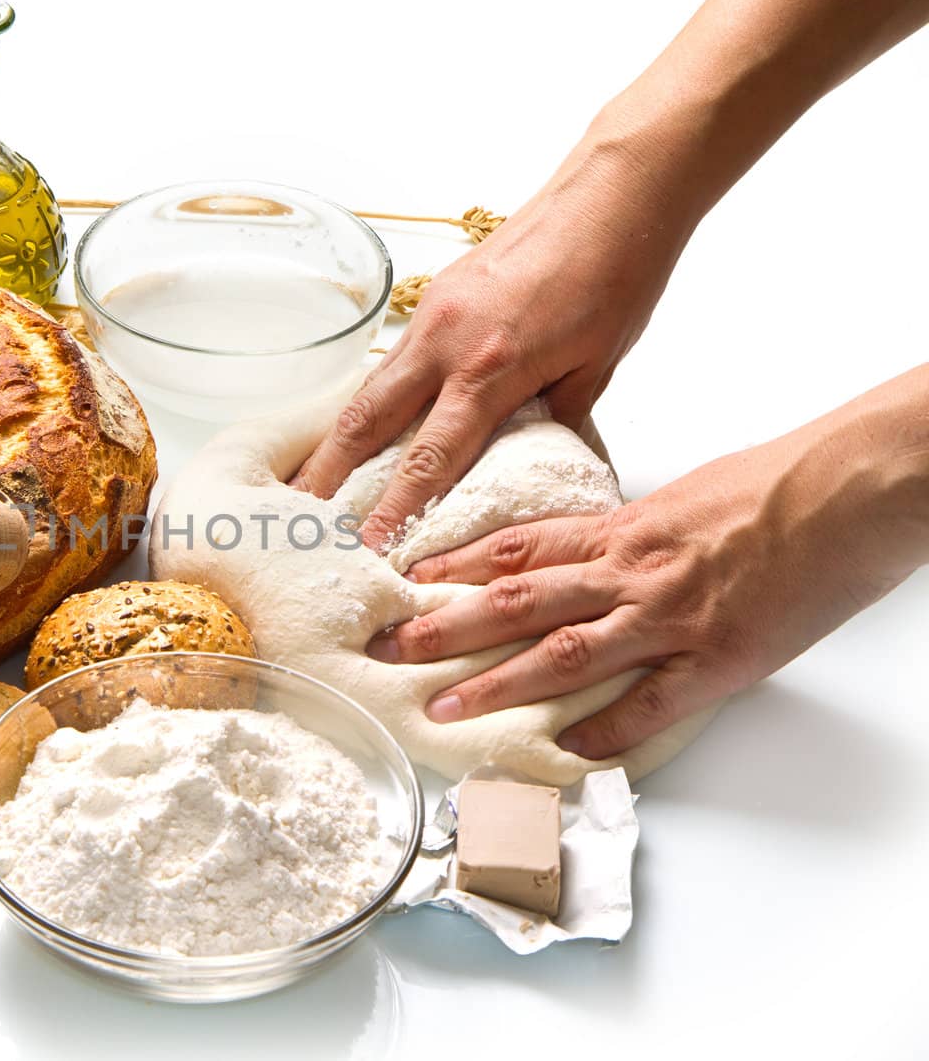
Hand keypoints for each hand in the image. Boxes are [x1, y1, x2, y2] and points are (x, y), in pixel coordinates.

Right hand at [292, 147, 687, 548]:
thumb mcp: (598, 364)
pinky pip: (392, 359)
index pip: (430, 457)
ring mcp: (434, 314)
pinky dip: (369, 398)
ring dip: (337, 438)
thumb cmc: (618, 274)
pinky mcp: (436, 295)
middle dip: (329, 474)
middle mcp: (447, 341)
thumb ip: (556, 421)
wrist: (614, 190)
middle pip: (367, 421)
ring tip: (312, 480)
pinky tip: (360, 424)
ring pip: (368, 388)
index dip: (395, 507)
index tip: (370, 547)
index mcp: (492, 368)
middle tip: (300, 517)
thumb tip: (539, 464)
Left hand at [366, 377, 928, 758]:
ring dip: (494, 684)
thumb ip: (630, 530)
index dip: (454, 565)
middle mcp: (630, 572)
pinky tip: (568, 751)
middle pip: (515, 602)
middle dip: (443, 628)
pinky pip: (649, 704)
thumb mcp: (683, 496)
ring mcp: (668, 618)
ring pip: (561, 654)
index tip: (403, 580)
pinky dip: (608, 730)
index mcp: (622, 528)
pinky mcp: (717, 659)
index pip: (518, 547)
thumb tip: (593, 549)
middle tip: (385, 649)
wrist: (850, 488)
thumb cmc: (778, 484)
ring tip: (440, 707)